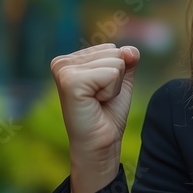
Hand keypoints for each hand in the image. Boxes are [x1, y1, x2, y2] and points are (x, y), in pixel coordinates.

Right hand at [51, 43, 139, 192]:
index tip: (101, 93)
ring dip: (114, 86)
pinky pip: (111, 73)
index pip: (112, 49)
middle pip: (114, 53)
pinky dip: (111, 91)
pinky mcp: (70, 81)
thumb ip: (128, 59)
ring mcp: (64, 70)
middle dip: (116, 79)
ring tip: (97, 101)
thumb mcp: (121, 80)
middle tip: (100, 99)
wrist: (101, 143)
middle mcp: (62, 62)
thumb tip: (130, 50)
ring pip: (115, 62)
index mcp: (70, 59)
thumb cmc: (108, 113)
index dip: (116, 74)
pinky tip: (95, 102)